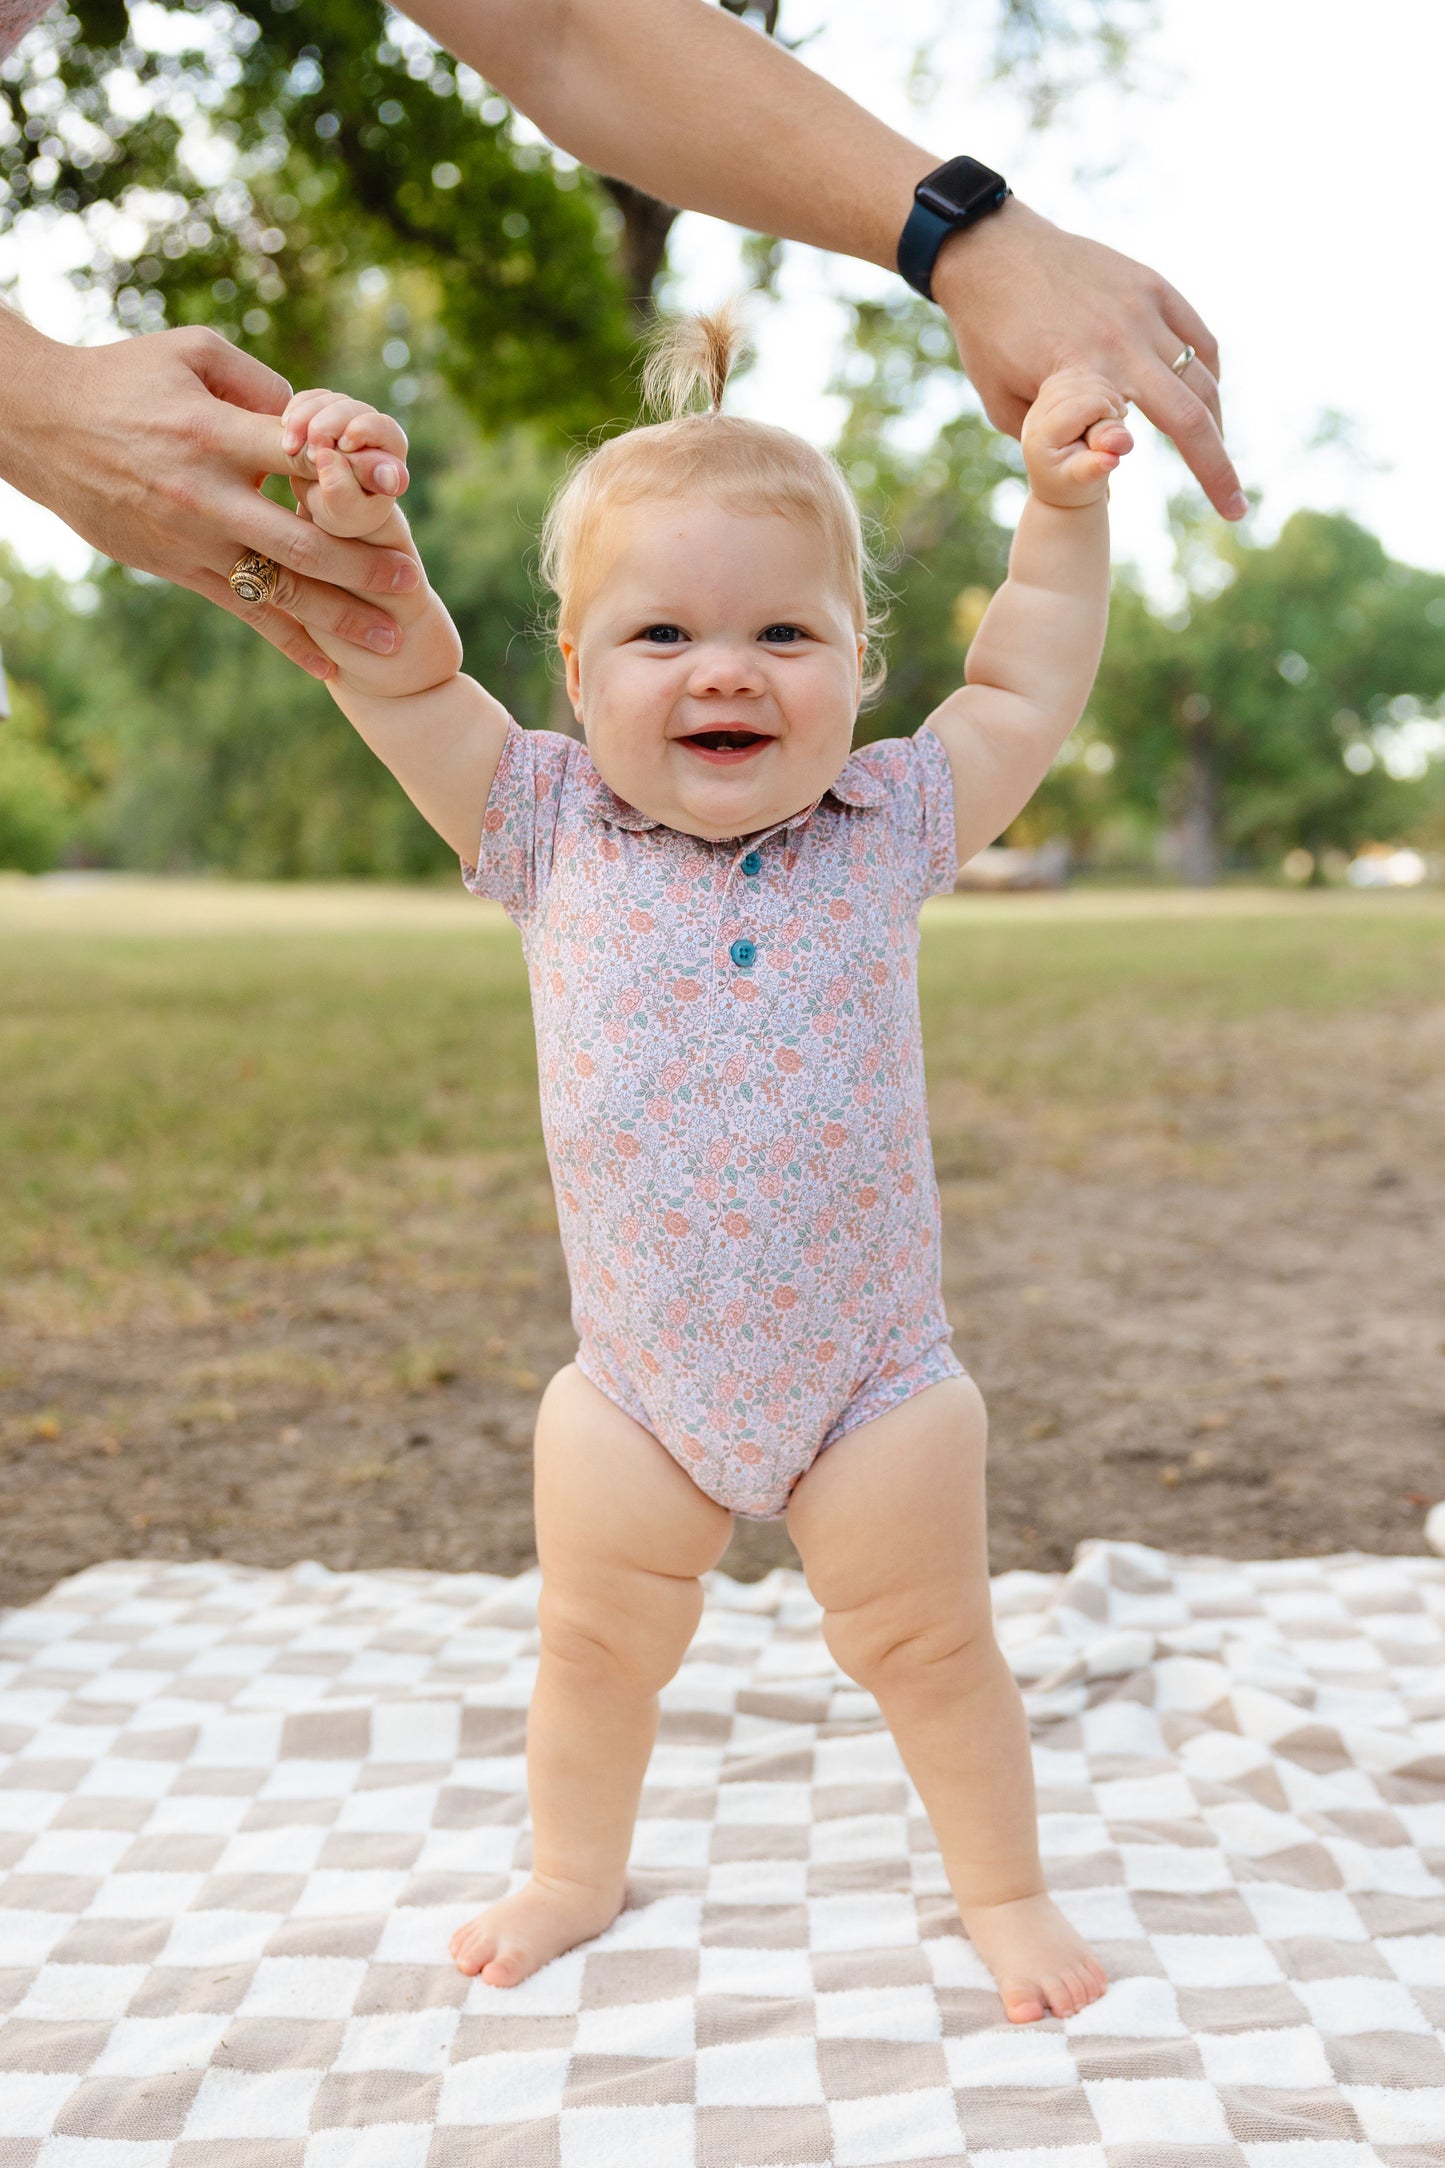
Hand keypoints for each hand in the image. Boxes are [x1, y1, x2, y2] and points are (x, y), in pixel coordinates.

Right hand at [1, 323, 422, 678]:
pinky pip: (244, 611)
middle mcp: (207, 493)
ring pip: (278, 587)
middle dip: (363, 566)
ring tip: (390, 637)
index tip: (399, 490)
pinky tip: (328, 667)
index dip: (354, 475)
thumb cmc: (124, 378)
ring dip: (339, 616)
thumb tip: (315, 418)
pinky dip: (289, 641)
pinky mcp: (178, 568)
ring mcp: (193, 538)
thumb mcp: (192, 353)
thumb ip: (261, 382)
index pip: (302, 459)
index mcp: (216, 432)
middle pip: (302, 538)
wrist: (42, 424)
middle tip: (411, 583)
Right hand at [281, 390, 409, 539]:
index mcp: (390, 451)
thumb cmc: (345, 515)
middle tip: (311, 454)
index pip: (383, 426)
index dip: (362, 429)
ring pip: (325, 401)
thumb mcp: (344, 513)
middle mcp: (370, 426)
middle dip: (327, 425)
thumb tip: (327, 456)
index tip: (343, 446)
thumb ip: (342, 490)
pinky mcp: (320, 413)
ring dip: (304, 419)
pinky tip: (285, 436)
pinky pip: (306, 400)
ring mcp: (345, 417)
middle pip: (350, 407)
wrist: (327, 510)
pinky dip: (293, 414)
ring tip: (290, 449)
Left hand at [933, 197, 1244, 521]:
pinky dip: (1206, 370)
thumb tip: (1102, 487)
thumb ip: (1056, 446)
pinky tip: (1205, 394)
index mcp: (1095, 374)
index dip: (1210, 475)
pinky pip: (1194, 335)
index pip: (1177, 431)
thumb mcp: (1009, 408)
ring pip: (1202, 372)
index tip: (1231, 512)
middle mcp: (1128, 340)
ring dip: (1214, 419)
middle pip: (1200, 408)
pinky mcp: (1149, 285)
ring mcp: (1143, 307)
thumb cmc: (988, 337)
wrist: (990, 252)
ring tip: (1213, 451)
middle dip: (1222, 463)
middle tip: (1235, 506)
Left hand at [1021, 370, 1132, 510]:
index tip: (1119, 420)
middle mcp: (1034, 417)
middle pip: (1075, 386)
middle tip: (1120, 416)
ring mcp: (1038, 403)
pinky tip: (1104, 403)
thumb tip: (1111, 457)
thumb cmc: (1076, 485)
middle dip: (1104, 397)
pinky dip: (1094, 383)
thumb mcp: (1088, 480)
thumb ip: (1098, 465)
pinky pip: (1074, 375)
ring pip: (1075, 376)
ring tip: (1113, 412)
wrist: (1059, 484)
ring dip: (1101, 388)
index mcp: (1039, 438)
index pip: (1076, 406)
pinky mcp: (1047, 395)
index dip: (1104, 407)